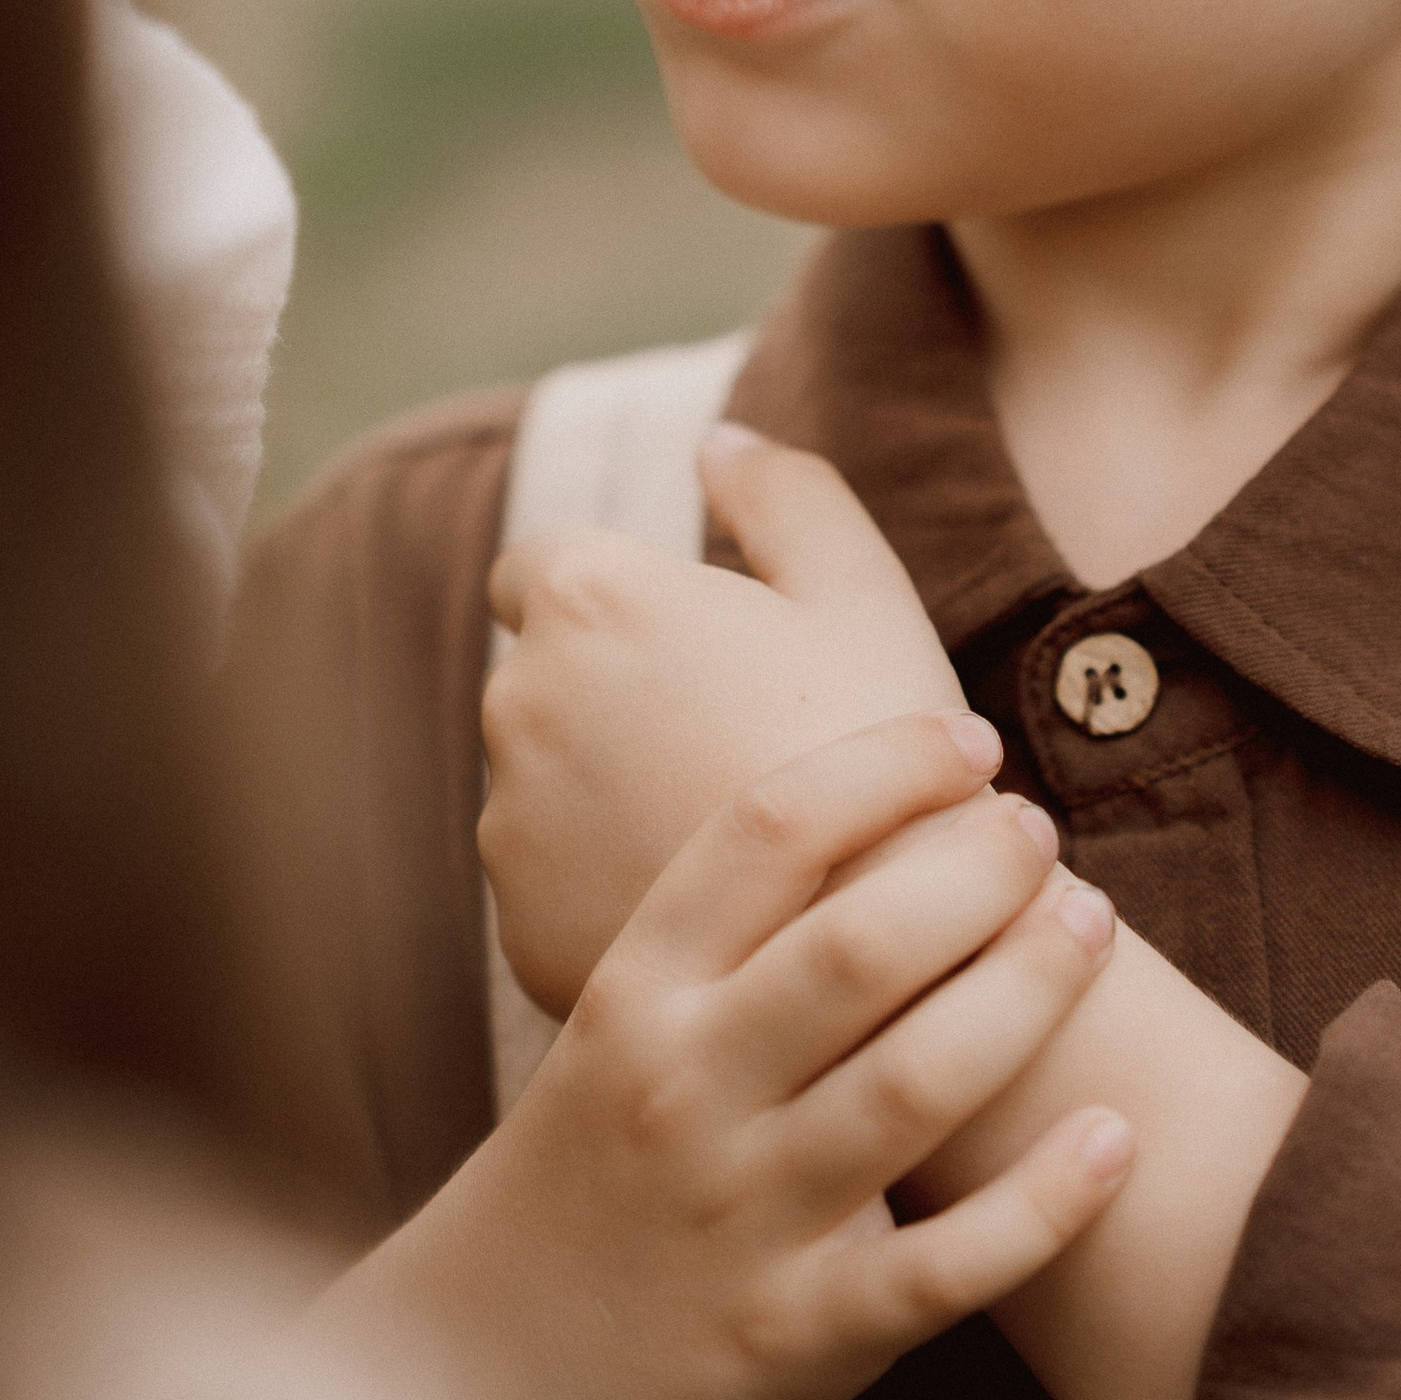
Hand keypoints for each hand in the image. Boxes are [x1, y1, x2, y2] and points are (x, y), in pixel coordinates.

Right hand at [333, 712, 1129, 1399]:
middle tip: (1043, 833)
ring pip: (917, 1084)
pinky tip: (1118, 1137)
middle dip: (977, 869)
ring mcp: (743, 1216)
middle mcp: (684, 1090)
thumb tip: (879, 802)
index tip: (972, 741)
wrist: (485, 1375)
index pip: (765, 836)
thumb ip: (723, 930)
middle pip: (859, 946)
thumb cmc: (589, 1164)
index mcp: (635, 994)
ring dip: (1031, 991)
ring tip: (1091, 925)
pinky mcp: (802, 1334)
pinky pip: (946, 1266)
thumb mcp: (614, 1022)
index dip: (884, 769)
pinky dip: (1046, 1202)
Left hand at [483, 424, 960, 1019]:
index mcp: (589, 600)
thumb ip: (783, 493)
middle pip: (545, 677)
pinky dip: (610, 886)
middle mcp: (517, 702)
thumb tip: (716, 444)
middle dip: (615, 697)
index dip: (617, 601)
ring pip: (546, 785)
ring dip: (609, 793)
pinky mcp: (520, 927)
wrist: (891, 955)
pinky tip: (715, 908)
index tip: (693, 650)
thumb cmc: (888, 756)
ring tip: (733, 832)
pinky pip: (558, 884)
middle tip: (741, 745)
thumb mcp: (863, 592)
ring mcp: (508, 824)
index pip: (541, 567)